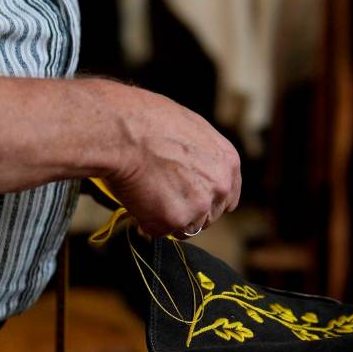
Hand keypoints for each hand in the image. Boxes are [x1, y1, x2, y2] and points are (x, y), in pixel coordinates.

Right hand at [100, 84, 240, 237]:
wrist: (124, 131)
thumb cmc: (148, 121)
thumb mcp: (190, 128)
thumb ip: (201, 155)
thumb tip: (190, 167)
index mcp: (227, 162)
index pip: (228, 196)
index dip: (209, 200)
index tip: (193, 201)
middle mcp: (219, 187)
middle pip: (208, 216)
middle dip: (187, 210)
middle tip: (162, 194)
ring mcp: (198, 206)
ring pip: (185, 226)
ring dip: (168, 218)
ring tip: (147, 191)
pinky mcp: (173, 221)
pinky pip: (159, 230)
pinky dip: (146, 220)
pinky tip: (137, 197)